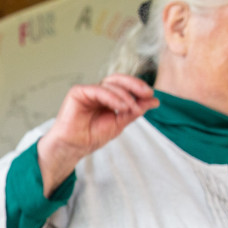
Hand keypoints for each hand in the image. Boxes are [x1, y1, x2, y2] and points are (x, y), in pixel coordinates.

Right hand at [37, 74, 157, 195]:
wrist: (73, 147)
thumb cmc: (90, 137)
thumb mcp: (119, 123)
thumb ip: (135, 111)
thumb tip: (154, 101)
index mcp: (107, 98)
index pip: (125, 87)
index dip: (139, 89)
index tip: (152, 97)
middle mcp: (98, 92)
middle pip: (119, 80)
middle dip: (135, 85)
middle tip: (147, 93)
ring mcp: (88, 91)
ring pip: (111, 84)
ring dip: (125, 95)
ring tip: (131, 108)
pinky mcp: (78, 92)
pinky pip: (99, 90)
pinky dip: (112, 97)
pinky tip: (120, 107)